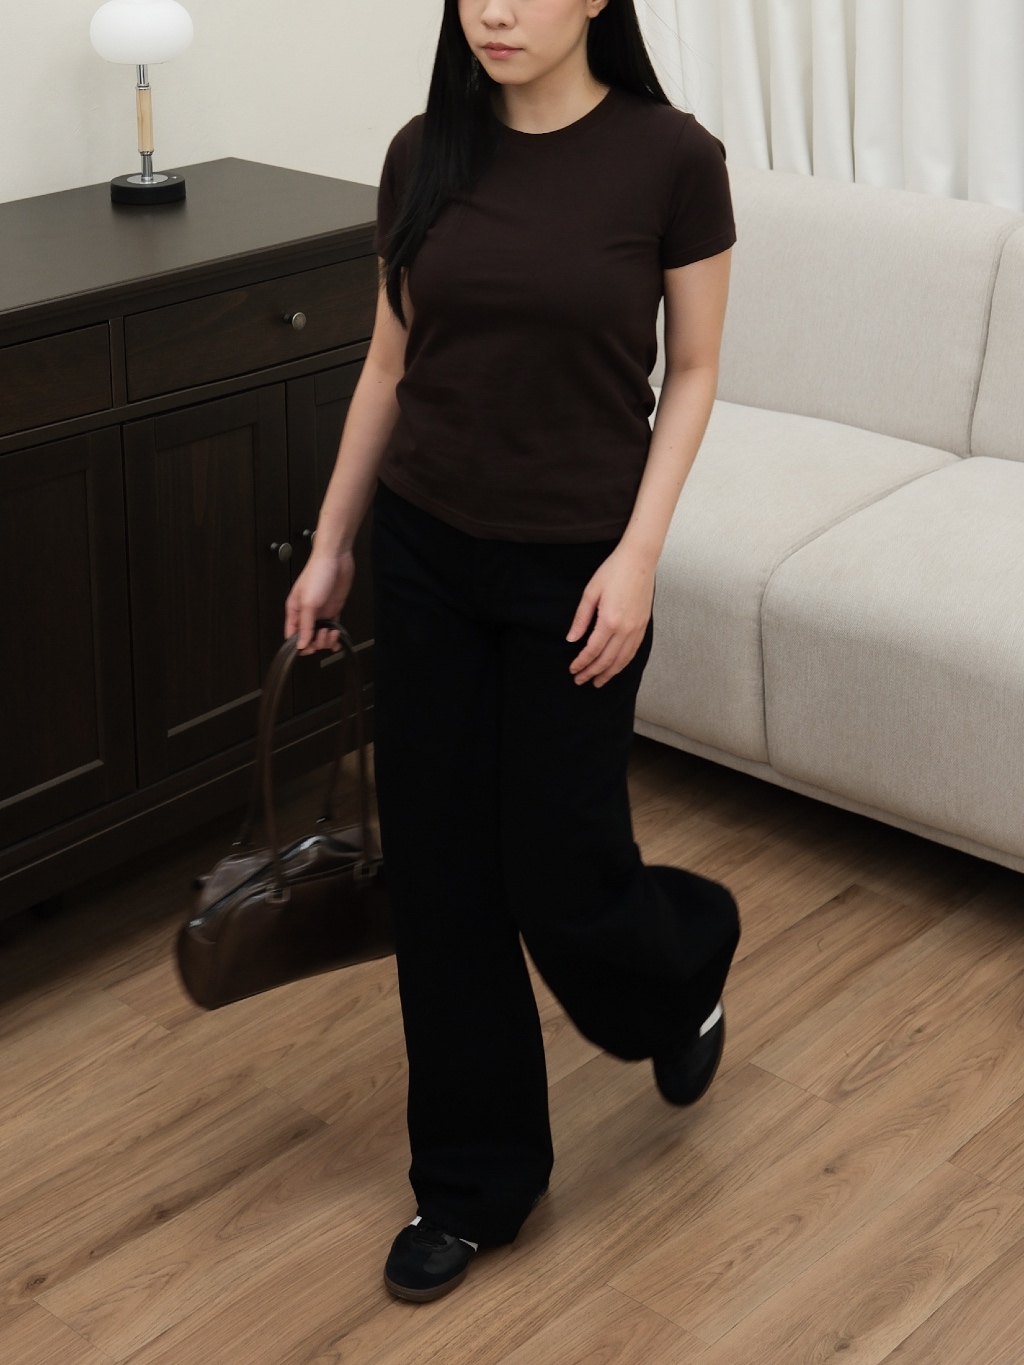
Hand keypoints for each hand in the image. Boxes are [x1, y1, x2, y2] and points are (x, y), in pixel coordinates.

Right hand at [284, 549, 354, 654]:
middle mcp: (306, 613)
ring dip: (327, 640)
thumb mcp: (308, 603)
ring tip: (333, 632)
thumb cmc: (317, 575)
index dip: (300, 645)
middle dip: (317, 642)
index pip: (292, 636)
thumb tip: (300, 645)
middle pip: (308, 638)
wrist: (336, 559)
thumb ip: (305, 626)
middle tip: (324, 633)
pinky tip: (338, 638)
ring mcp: (320, 612)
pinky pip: (332, 629)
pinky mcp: (333, 610)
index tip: (310, 646)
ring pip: (320, 636)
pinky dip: (335, 637)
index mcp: (294, 611)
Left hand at [566, 544, 655, 686]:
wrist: (639, 560)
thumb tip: (572, 639)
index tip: (572, 670)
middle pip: (607, 660)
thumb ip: (581, 619)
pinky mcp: (644, 626)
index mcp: (609, 621)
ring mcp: (637, 629)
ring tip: (598, 682)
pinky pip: (633, 651)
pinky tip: (616, 668)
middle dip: (592, 673)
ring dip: (609, 673)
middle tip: (580, 681)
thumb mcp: (590, 592)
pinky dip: (623, 663)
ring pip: (622, 660)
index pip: (592, 651)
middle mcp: (625, 629)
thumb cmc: (613, 572)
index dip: (581, 663)